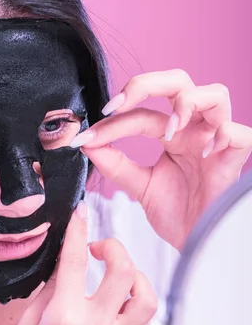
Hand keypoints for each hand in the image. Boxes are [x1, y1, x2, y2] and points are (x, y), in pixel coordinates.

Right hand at [0, 202, 156, 324]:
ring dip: (135, 275)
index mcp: (64, 319)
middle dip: (114, 247)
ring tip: (116, 272)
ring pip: (146, 296)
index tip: (80, 214)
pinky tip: (120, 300)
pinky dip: (137, 302)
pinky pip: (144, 321)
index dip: (79, 230)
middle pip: (124, 271)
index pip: (76, 261)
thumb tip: (65, 261)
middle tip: (99, 247)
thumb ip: (50, 290)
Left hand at [75, 69, 251, 249]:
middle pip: (178, 81)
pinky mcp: (235, 159)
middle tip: (119, 106)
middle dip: (146, 84)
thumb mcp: (139, 187)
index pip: (141, 113)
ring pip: (215, 93)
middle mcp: (194, 130)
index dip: (112, 122)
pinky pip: (239, 133)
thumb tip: (87, 142)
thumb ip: (115, 164)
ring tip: (168, 130)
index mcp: (172, 133)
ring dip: (187, 102)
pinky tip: (203, 153)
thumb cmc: (176, 213)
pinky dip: (223, 134)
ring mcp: (216, 141)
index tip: (87, 138)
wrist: (196, 243)